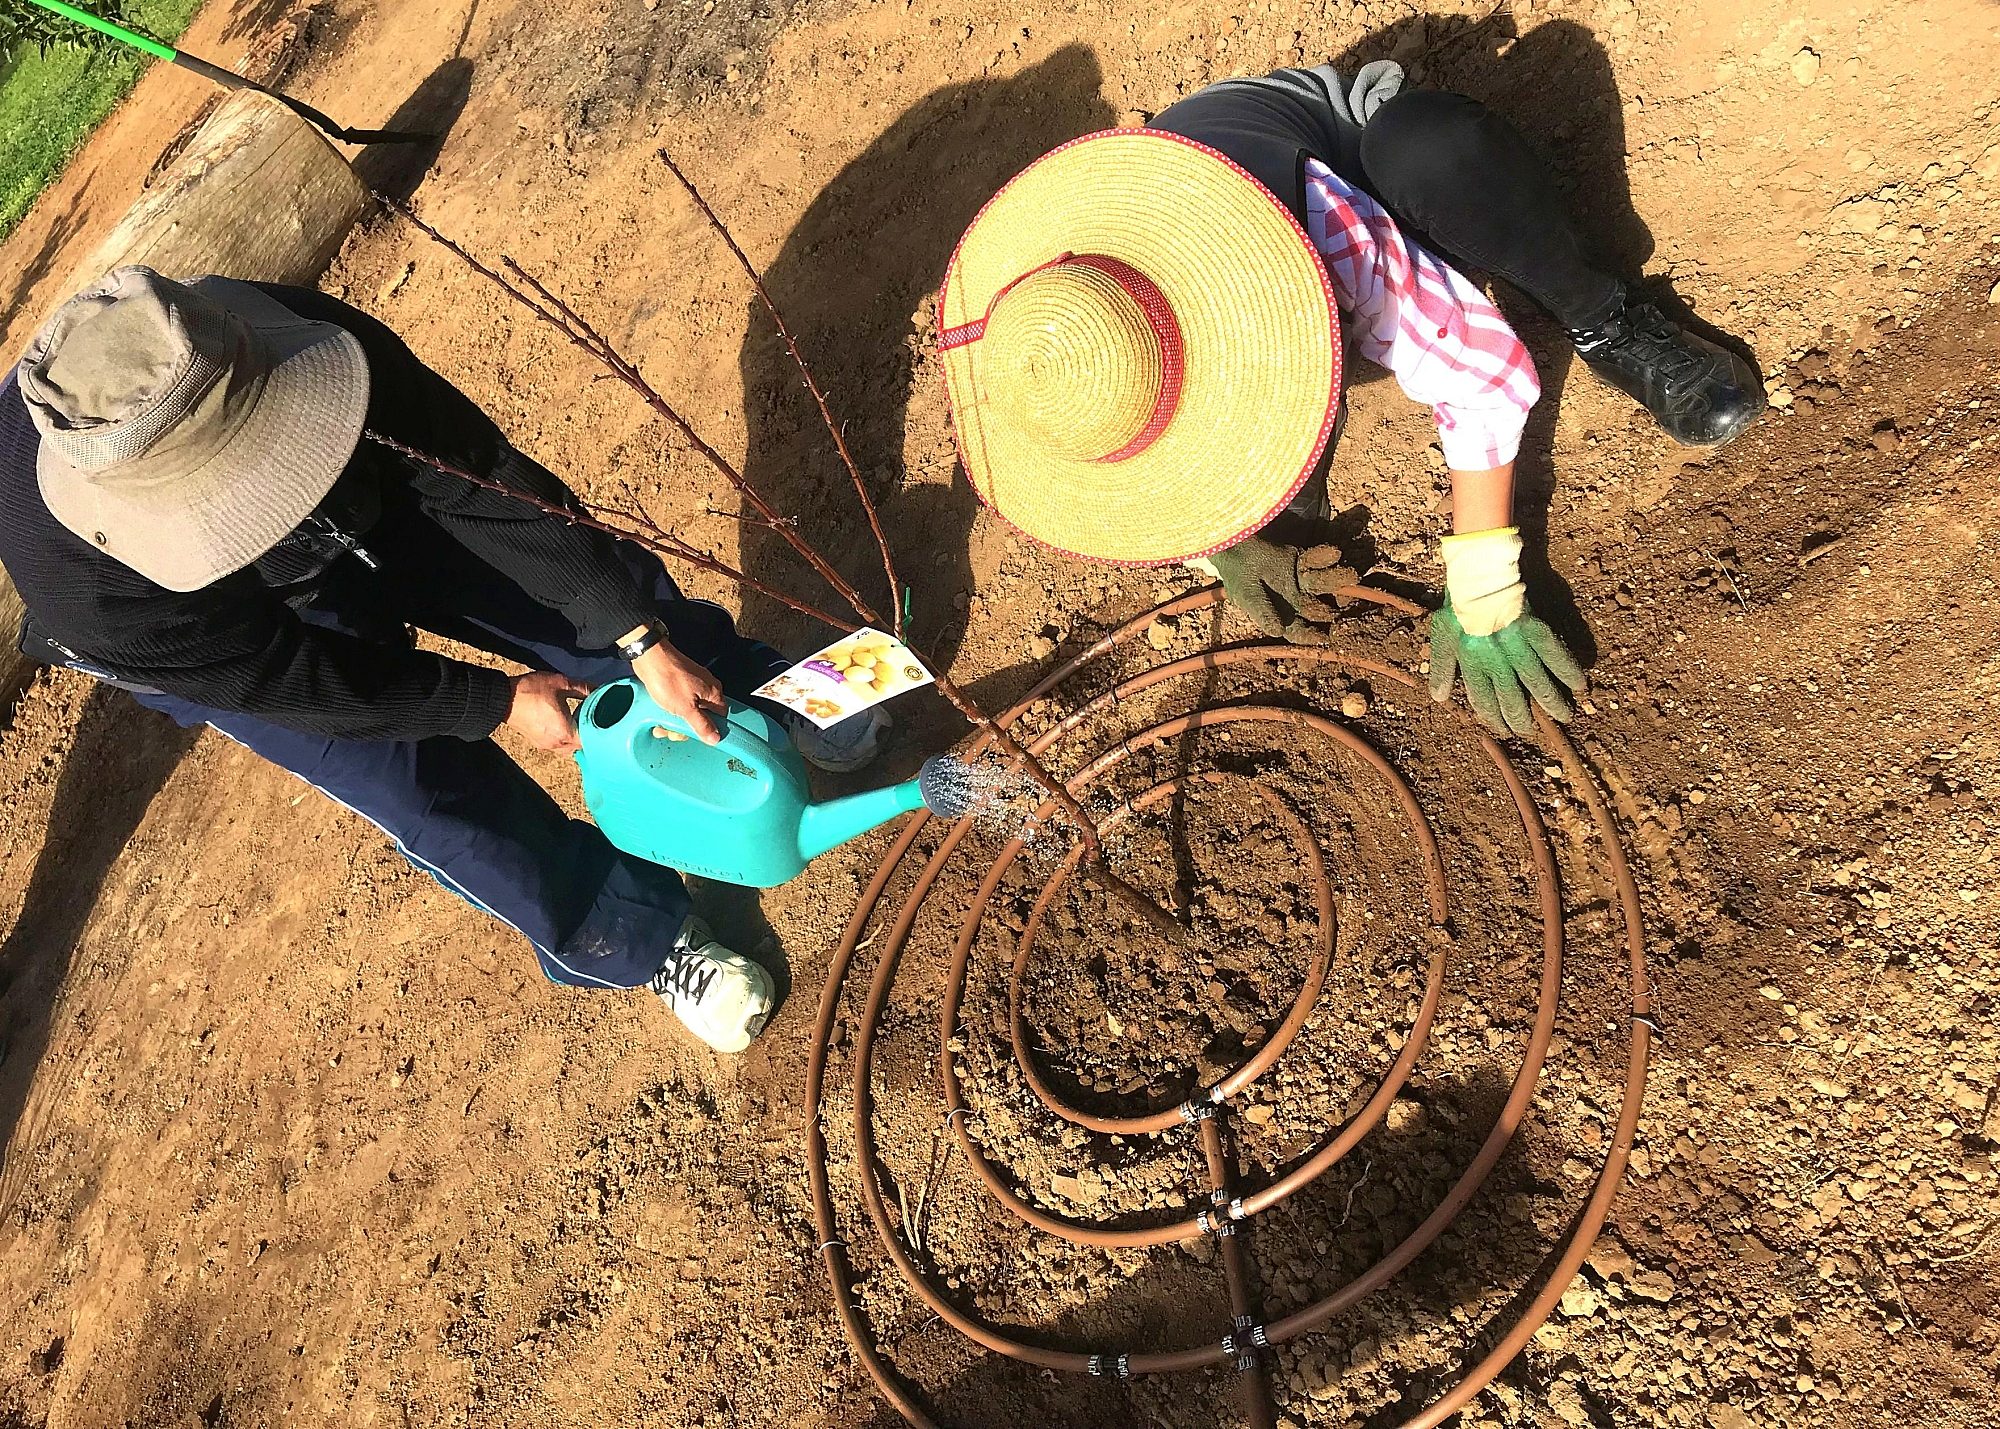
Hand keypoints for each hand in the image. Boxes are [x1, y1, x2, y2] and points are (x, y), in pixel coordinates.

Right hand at [507, 669, 591, 751]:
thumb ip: (583, 688)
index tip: (604, 722)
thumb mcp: (561, 684)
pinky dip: (563, 738)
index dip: (599, 732)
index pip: (590, 741)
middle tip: (593, 720)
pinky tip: (564, 723)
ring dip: (575, 738)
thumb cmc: (531, 691)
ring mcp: (545, 745)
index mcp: (564, 732)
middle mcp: (556, 743)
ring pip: (568, 748)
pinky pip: (557, 745)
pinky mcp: (537, 741)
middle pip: (579, 747)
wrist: (503, 697)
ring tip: (578, 722)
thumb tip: (599, 689)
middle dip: (587, 735)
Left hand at [631, 639, 727, 743]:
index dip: (709, 728)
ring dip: (674, 721)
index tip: (696, 735)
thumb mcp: (686, 709)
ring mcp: (690, 685)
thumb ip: (702, 724)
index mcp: (713, 692)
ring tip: (661, 724)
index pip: (720, 716)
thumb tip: (715, 737)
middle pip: (702, 716)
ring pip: (687, 710)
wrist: (649, 657)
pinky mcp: (677, 683)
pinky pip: (677, 702)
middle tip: (673, 730)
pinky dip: (668, 710)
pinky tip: (658, 715)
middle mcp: (705, 687)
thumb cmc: (668, 678)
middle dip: (685, 727)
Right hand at [1206, 536, 1359, 641]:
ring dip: (1336, 580)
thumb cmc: (1239, 574)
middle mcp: (1294, 602)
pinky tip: (1334, 553)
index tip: (1325, 636)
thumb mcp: (1248, 595)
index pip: (1299, 631)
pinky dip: (1325, 557)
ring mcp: (1300, 582)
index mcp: (1280, 615)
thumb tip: (1277, 632)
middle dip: (1333, 605)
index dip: (1312, 636)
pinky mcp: (1303, 561)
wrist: (1235, 544)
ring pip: (1323, 584)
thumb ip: (1262, 612)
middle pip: (1318, 608)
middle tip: (1347, 602)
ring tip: (1350, 575)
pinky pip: (1317, 561)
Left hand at [1430, 525, 1584, 735]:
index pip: (1484, 700)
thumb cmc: (1457, 606)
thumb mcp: (1441, 635)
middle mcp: (1495, 659)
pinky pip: (1555, 655)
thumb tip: (1439, 698)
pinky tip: (1580, 685)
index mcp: (1471, 661)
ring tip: (1565, 717)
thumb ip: (1441, 667)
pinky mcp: (1536, 630)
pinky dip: (1568, 670)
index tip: (1503, 729)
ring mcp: (1517, 646)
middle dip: (1522, 718)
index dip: (1494, 718)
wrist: (1478, 574)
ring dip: (1552, 702)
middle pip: (1512, 697)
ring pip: (1537, 682)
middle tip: (1530, 731)